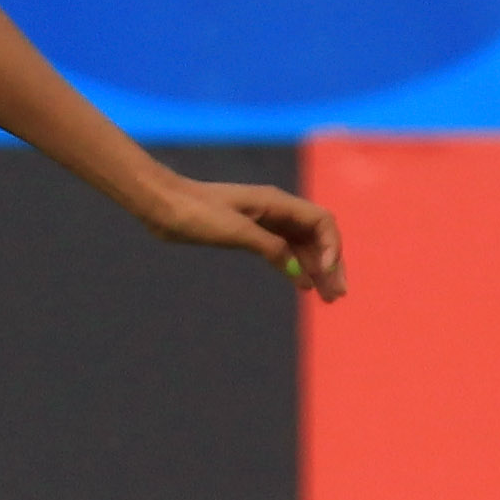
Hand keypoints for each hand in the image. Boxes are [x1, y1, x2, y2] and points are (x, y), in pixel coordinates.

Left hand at [139, 173, 346, 300]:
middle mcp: (275, 210)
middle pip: (316, 236)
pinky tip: (301, 284)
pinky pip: (281, 249)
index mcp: (277, 202)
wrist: (161, 205)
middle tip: (337, 294)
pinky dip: (293, 266)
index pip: (322, 222)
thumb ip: (269, 247)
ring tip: (326, 297)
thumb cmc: (195, 212)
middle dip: (330, 264)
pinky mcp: (248, 232)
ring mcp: (262, 221)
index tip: (324, 272)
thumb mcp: (234, 231)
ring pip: (300, 246)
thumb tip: (297, 271)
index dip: (331, 247)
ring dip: (315, 270)